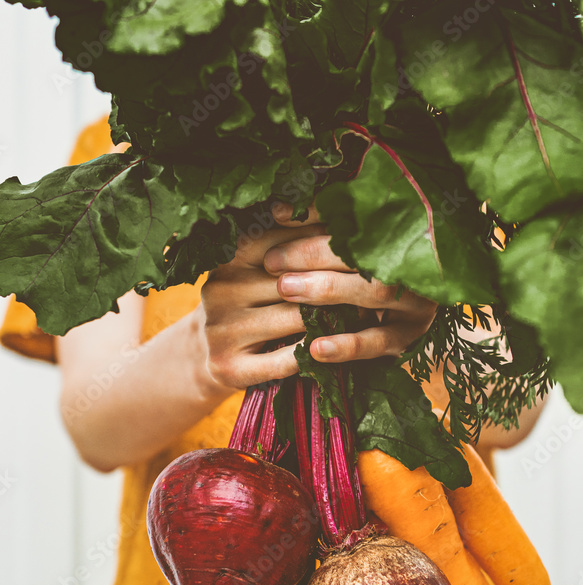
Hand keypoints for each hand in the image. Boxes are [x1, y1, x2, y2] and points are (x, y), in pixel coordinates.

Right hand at [200, 203, 435, 390]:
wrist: (203, 356)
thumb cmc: (247, 305)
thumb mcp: (255, 271)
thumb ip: (288, 248)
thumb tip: (345, 217)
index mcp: (229, 259)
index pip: (279, 240)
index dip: (320, 239)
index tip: (359, 238)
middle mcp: (220, 290)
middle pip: (292, 280)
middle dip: (334, 280)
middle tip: (378, 278)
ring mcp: (222, 331)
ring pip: (294, 319)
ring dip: (333, 317)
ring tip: (368, 311)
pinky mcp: (230, 367)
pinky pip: (285, 359)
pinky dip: (315, 354)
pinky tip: (339, 347)